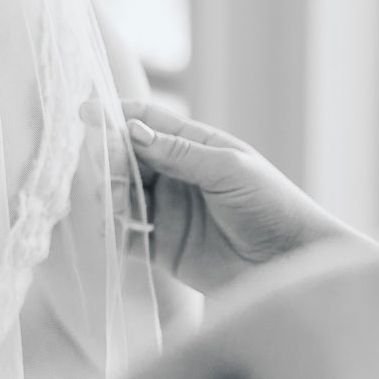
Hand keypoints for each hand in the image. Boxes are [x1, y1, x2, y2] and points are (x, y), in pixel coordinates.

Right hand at [117, 102, 375, 294]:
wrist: (293, 264)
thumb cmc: (272, 205)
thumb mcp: (229, 170)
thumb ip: (179, 153)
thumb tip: (133, 130)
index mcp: (197, 147)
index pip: (148, 123)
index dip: (116, 116)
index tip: (85, 114)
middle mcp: (178, 176)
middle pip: (129, 158)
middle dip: (111, 160)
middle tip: (107, 171)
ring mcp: (170, 212)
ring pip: (124, 196)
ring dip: (111, 195)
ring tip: (111, 203)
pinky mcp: (166, 249)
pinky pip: (130, 237)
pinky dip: (114, 232)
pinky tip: (108, 230)